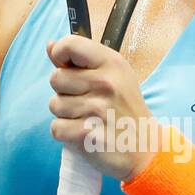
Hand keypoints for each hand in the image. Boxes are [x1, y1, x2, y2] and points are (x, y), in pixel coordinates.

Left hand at [46, 34, 159, 180]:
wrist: (144, 149)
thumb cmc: (125, 111)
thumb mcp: (114, 77)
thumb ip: (81, 60)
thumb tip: (50, 46)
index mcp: (112, 64)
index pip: (70, 45)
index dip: (60, 54)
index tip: (66, 67)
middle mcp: (105, 83)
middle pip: (56, 79)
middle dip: (64, 92)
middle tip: (86, 101)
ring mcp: (96, 109)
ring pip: (54, 105)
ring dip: (65, 114)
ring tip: (88, 118)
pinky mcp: (87, 134)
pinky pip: (56, 128)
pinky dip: (65, 134)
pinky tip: (84, 133)